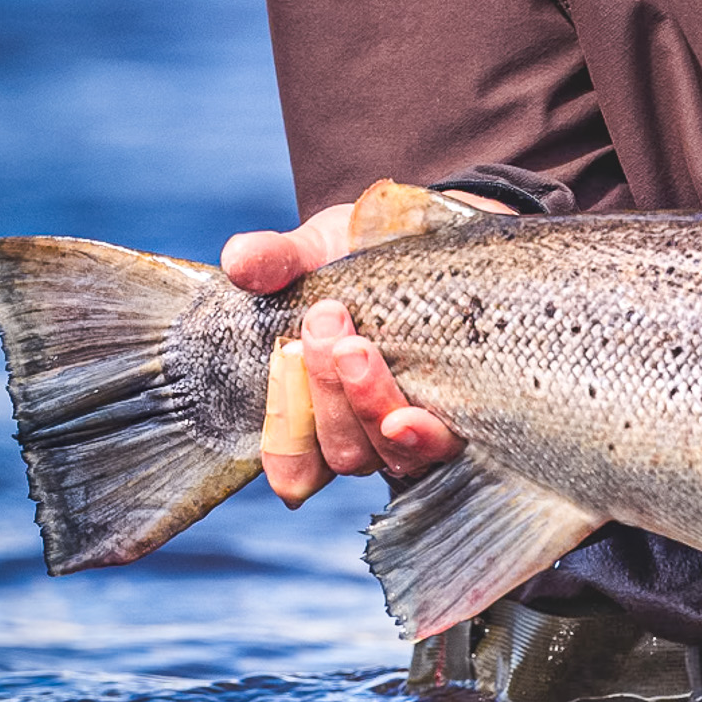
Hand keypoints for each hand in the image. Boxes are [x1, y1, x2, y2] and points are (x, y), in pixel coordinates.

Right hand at [221, 193, 509, 506]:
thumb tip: (239, 260)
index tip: (283, 374)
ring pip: (385, 451)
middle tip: (323, 319)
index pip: (294, 464)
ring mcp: (413, 424)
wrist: (430, 236)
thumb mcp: (313, 251)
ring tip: (358, 348)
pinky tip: (409, 415)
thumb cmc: (358, 257)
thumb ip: (274, 261)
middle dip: (324, 387)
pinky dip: (420, 434)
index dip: (285, 444)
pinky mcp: (461, 411)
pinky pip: (439, 445)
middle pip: (341, 449)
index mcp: (315, 408)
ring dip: (367, 403)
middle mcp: (364, 429)